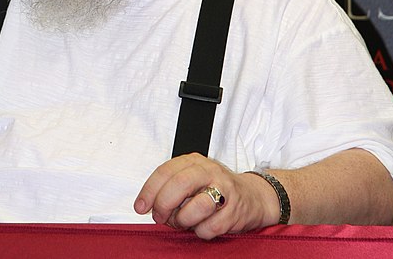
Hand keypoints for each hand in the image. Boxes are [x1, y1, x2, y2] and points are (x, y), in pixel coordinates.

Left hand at [134, 153, 278, 239]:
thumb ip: (170, 187)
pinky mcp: (234, 211)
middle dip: (164, 205)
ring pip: (195, 207)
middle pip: (179, 184)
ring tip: (185, 222)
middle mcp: (209, 171)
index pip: (165, 171)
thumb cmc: (214, 189)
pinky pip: (209, 228)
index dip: (149, 191)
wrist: (252, 196)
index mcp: (193, 161)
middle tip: (160, 217)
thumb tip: (147, 205)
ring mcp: (224, 189)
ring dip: (183, 220)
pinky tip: (203, 225)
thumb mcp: (191, 179)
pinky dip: (201, 231)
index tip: (140, 207)